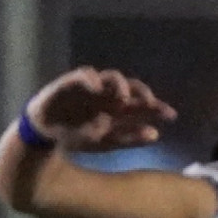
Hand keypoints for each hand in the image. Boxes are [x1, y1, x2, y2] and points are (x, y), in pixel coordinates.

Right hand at [28, 67, 176, 152]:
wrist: (45, 137)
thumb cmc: (77, 136)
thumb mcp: (107, 142)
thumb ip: (130, 139)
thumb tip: (156, 135)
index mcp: (117, 109)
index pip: (141, 104)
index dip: (157, 108)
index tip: (172, 116)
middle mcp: (107, 96)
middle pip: (130, 87)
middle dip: (142, 92)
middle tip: (150, 102)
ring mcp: (90, 88)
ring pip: (109, 77)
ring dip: (119, 85)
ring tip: (124, 98)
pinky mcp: (70, 84)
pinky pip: (81, 75)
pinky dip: (89, 79)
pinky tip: (96, 87)